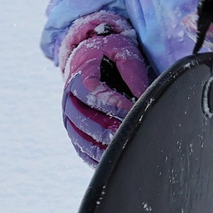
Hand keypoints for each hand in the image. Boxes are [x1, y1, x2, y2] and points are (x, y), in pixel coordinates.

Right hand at [61, 10, 148, 165]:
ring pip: (78, 134)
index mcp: (79, 75)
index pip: (91, 91)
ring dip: (99, 145)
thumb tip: (143, 95)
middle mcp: (68, 96)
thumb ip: (132, 70)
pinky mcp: (73, 127)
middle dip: (106, 127)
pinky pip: (79, 146)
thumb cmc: (109, 52)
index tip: (132, 109)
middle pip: (82, 117)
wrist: (89, 55)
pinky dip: (92, 156)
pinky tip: (111, 161)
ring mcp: (68, 114)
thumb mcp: (122, 51)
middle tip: (130, 133)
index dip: (110, 101)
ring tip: (122, 151)